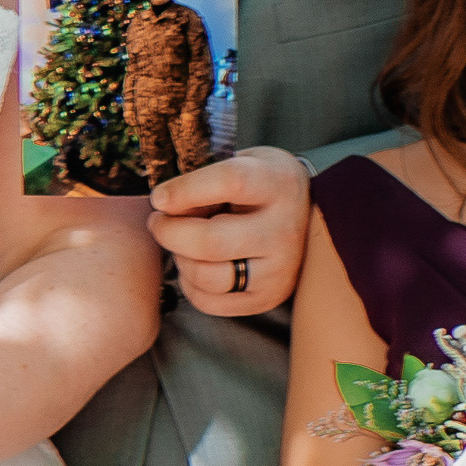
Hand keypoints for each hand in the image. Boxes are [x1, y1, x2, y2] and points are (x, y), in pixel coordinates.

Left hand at [148, 147, 308, 317]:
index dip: (185, 190)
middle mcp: (283, 230)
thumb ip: (205, 179)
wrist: (307, 216)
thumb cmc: (260, 186)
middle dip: (169, 232)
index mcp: (277, 183)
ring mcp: (279, 270)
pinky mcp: (267, 297)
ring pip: (208, 276)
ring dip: (180, 259)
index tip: (159, 197)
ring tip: (181, 243)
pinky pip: (209, 301)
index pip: (230, 183)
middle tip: (158, 221)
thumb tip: (164, 204)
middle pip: (211, 241)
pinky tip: (195, 264)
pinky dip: (189, 284)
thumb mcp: (241, 164)